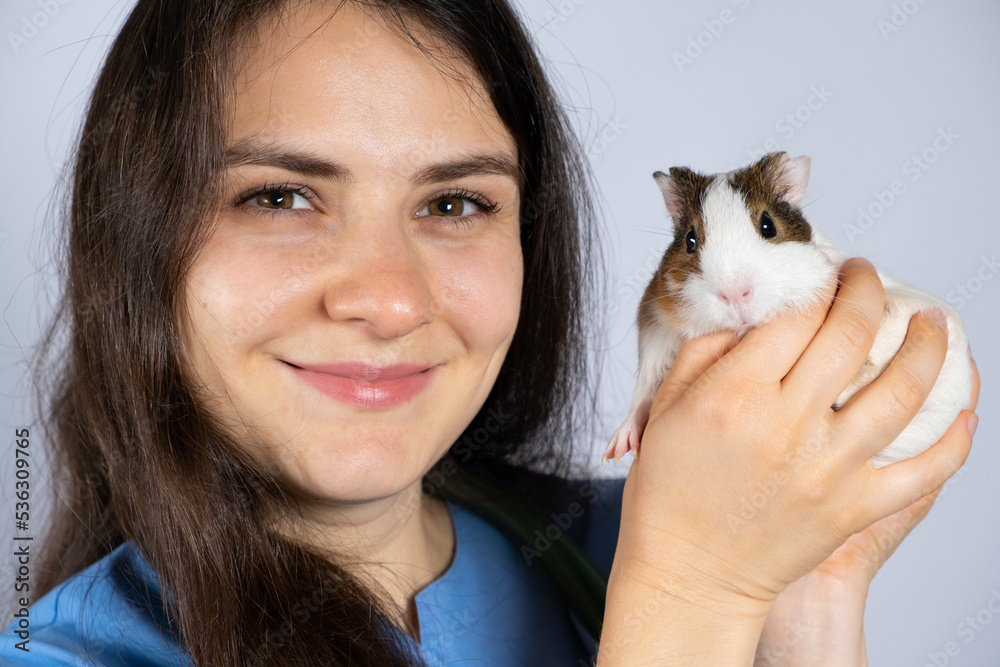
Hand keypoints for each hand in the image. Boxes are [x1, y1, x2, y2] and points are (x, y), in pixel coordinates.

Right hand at [600, 258, 976, 664]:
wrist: (688, 576)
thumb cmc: (668, 495)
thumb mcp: (665, 411)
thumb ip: (706, 354)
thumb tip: (753, 323)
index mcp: (735, 393)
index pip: (795, 316)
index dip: (816, 286)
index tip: (823, 278)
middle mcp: (787, 423)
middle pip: (851, 334)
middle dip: (869, 292)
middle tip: (870, 279)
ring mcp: (827, 467)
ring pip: (901, 390)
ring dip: (928, 347)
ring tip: (934, 325)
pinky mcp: (853, 508)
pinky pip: (924, 472)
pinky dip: (953, 441)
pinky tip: (963, 413)